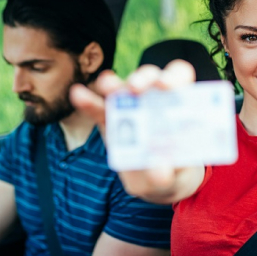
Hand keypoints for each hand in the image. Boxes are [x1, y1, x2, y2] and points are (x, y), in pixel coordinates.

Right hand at [70, 60, 202, 201]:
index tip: (165, 87)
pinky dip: (88, 101)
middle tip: (136, 88)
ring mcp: (130, 107)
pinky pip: (98, 108)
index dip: (173, 76)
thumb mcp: (174, 175)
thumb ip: (169, 171)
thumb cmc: (173, 169)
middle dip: (142, 79)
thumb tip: (158, 170)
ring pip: (121, 88)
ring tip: (107, 86)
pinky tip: (78, 94)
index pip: (178, 75)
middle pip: (149, 77)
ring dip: (113, 85)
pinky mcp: (109, 120)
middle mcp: (154, 97)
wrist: (158, 180)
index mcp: (178, 103)